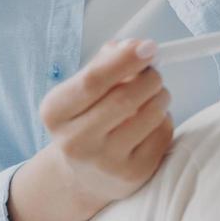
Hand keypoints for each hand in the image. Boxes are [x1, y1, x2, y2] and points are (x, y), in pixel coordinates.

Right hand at [38, 37, 174, 207]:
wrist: (86, 173)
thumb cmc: (87, 118)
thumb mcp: (82, 89)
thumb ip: (106, 62)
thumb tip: (137, 46)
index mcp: (55, 112)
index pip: (92, 81)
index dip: (125, 60)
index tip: (149, 46)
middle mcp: (74, 141)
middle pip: (125, 98)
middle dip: (149, 77)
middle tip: (154, 72)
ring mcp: (104, 162)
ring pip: (150, 115)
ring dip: (161, 95)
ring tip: (155, 94)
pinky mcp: (132, 174)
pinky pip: (162, 134)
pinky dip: (164, 118)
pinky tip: (150, 121)